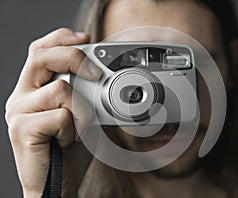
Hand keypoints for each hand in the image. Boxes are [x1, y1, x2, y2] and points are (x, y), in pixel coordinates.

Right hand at [5, 28, 101, 196]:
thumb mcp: (81, 114)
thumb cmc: (70, 150)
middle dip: (74, 57)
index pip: (40, 51)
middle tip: (96, 73)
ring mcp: (18, 112)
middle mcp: (21, 97)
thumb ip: (84, 93)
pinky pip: (61, 115)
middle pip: (42, 57)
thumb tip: (99, 73)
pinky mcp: (21, 129)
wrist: (58, 184)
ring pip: (60, 89)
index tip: (84, 38)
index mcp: (33, 89)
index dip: (61, 39)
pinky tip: (68, 141)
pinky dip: (74, 128)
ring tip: (77, 130)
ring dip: (81, 110)